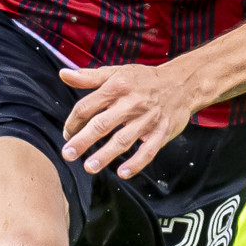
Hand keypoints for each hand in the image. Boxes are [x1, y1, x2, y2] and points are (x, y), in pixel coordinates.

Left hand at [60, 60, 207, 178]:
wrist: (182, 84)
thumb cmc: (144, 80)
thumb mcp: (117, 73)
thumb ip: (89, 77)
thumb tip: (63, 74)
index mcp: (117, 87)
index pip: (88, 106)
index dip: (73, 121)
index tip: (66, 134)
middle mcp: (131, 103)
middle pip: (102, 124)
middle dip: (83, 140)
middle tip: (68, 154)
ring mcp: (147, 120)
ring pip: (123, 139)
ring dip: (105, 155)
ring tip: (89, 167)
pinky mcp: (161, 133)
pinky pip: (148, 151)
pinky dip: (136, 163)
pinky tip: (122, 173)